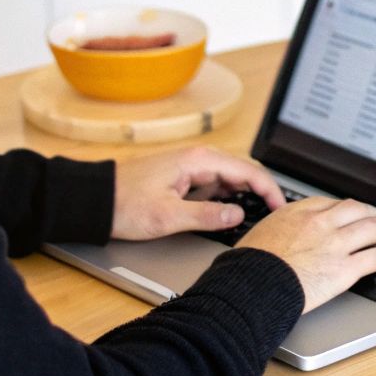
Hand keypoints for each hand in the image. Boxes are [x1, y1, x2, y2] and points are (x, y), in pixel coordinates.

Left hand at [108, 146, 283, 241]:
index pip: (248, 170)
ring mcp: (190, 168)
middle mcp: (197, 159)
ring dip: (245, 195)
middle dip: (261, 191)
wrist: (94, 200)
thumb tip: (238, 215)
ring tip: (258, 216)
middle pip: (242, 172)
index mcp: (198, 160)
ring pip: (229, 179)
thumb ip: (207, 216)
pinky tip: (230, 214)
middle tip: (275, 215)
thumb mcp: (168, 216)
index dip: (269, 190)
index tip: (281, 208)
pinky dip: (227, 198)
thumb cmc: (124, 204)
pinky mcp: (182, 179)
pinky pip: (214, 186)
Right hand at [236, 197, 375, 313]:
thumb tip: (281, 232)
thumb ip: (280, 228)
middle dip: (369, 212)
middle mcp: (321, 223)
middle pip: (356, 210)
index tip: (348, 212)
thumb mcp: (262, 232)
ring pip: (371, 229)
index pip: (331, 203)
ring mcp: (335, 244)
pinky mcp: (345, 268)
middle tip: (374, 217)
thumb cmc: (251, 264)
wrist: (253, 285)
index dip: (345, 208)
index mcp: (299, 212)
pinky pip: (375, 257)